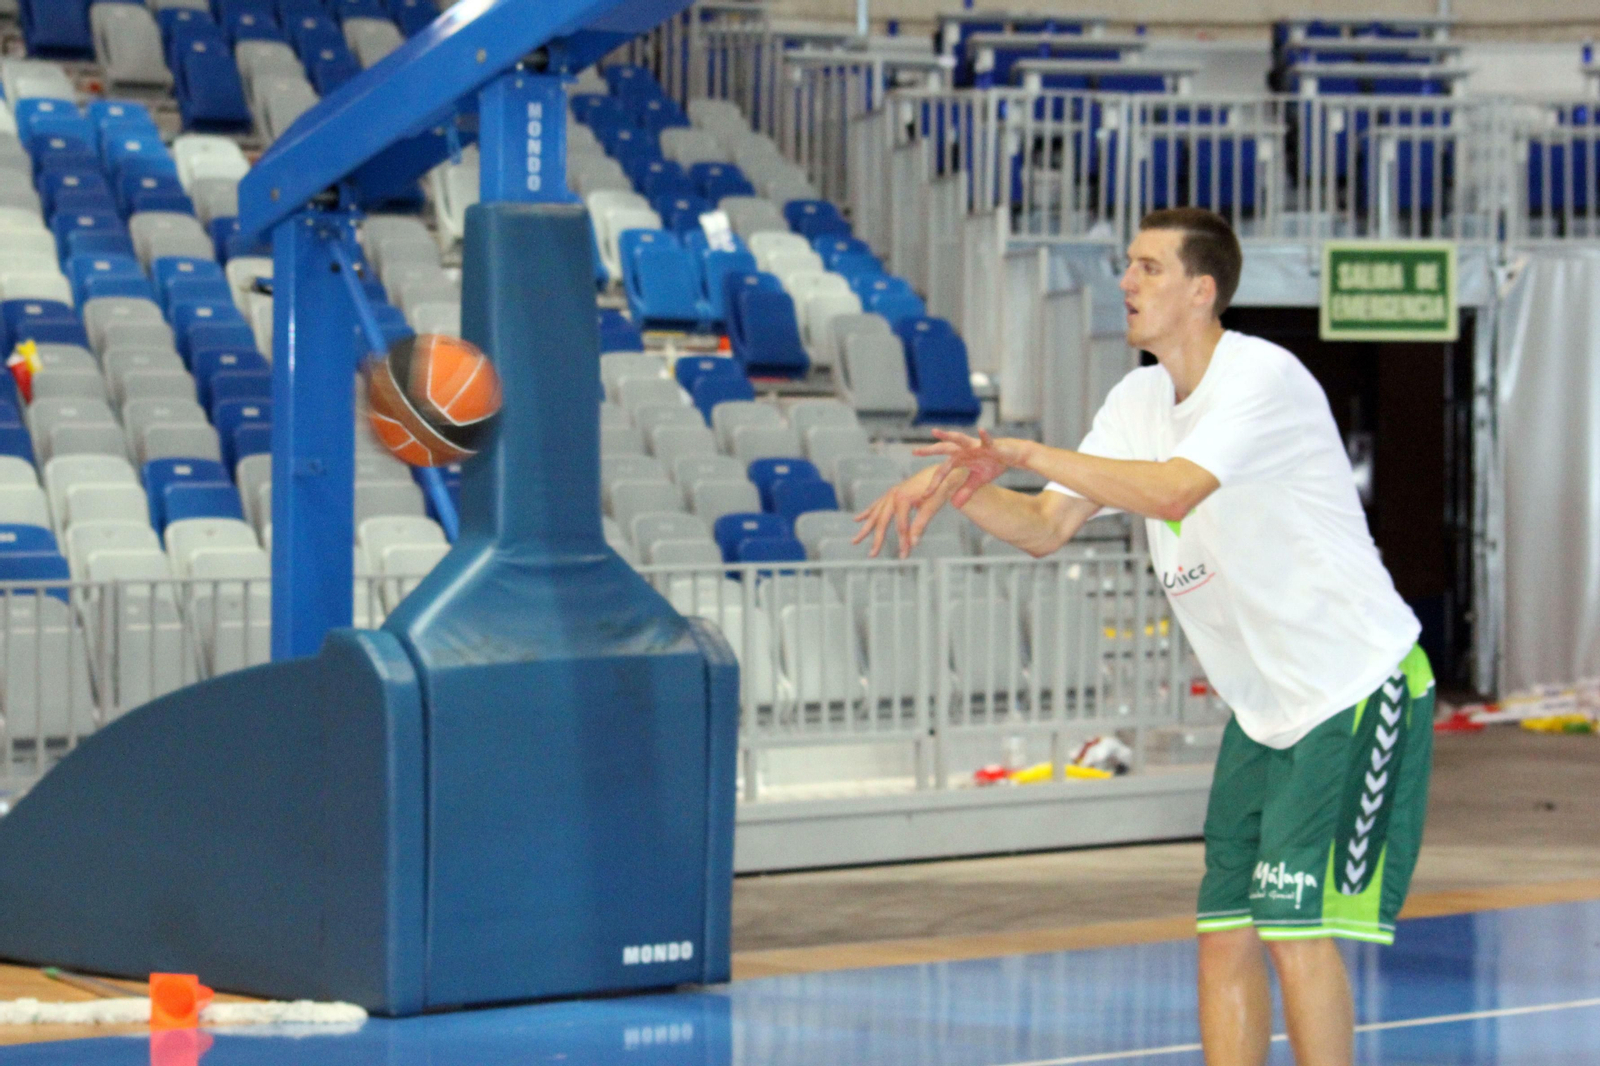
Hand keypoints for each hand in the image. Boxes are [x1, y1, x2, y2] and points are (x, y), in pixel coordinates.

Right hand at [851, 463, 958, 558]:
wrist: (941, 471)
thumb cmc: (939, 489)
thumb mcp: (931, 508)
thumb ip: (920, 526)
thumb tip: (913, 544)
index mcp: (902, 498)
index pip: (901, 526)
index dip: (903, 542)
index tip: (904, 556)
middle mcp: (893, 495)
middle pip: (882, 521)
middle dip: (877, 539)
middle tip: (872, 555)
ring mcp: (891, 493)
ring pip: (875, 514)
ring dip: (866, 528)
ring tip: (855, 541)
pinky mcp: (893, 492)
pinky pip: (877, 505)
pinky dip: (868, 512)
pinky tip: (857, 519)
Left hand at [914, 430, 1031, 508]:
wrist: (1010, 454)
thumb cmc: (992, 464)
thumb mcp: (978, 481)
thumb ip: (965, 490)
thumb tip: (954, 505)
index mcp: (959, 458)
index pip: (942, 471)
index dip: (934, 484)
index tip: (924, 497)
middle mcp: (964, 450)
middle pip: (944, 449)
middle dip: (930, 450)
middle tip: (915, 452)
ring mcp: (976, 446)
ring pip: (959, 439)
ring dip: (947, 435)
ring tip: (934, 432)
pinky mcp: (990, 445)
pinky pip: (987, 440)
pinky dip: (984, 435)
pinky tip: (981, 429)